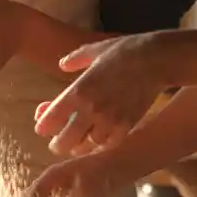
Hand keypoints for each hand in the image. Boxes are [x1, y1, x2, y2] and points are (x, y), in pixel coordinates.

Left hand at [34, 34, 166, 155]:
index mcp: (78, 91)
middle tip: (56, 144)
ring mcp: (110, 120)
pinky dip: (101, 145)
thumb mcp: (94, 50)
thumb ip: (75, 59)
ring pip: (87, 146)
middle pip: (65, 141)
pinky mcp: (127, 125)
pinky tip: (99, 141)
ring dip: (80, 146)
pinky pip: (109, 145)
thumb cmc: (123, 50)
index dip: (43, 127)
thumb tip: (62, 64)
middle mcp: (91, 109)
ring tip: (77, 143)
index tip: (42, 128)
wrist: (155, 59)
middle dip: (58, 144)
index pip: (51, 120)